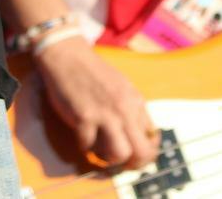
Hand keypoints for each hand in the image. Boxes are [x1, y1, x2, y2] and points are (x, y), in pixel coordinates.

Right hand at [33, 35, 161, 171]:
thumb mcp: (122, 88)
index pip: (153, 139)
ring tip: (99, 149)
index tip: (135, 156)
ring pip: (119, 154)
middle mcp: (125, 109)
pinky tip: (82, 135)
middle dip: (133, 165)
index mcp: (136, 102)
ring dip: (108, 158)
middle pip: (141, 152)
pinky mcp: (84, 117)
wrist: (69, 56)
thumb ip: (132, 111)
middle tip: (121, 164)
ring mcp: (105, 114)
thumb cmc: (94, 73)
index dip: (145, 154)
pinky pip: (88, 146)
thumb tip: (140, 138)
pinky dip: (84, 146)